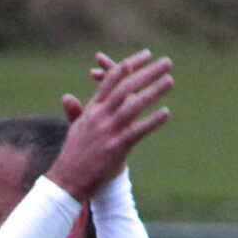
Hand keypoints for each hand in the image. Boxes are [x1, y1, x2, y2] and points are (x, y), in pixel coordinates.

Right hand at [48, 50, 173, 201]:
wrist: (67, 181)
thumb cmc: (73, 156)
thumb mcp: (74, 130)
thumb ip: (75, 112)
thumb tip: (67, 97)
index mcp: (92, 110)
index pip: (111, 81)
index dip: (129, 67)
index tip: (144, 56)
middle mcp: (100, 116)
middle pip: (126, 88)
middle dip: (147, 73)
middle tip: (166, 62)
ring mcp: (108, 131)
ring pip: (133, 105)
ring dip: (153, 92)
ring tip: (170, 81)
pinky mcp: (116, 147)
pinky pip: (137, 131)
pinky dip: (151, 121)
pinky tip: (166, 113)